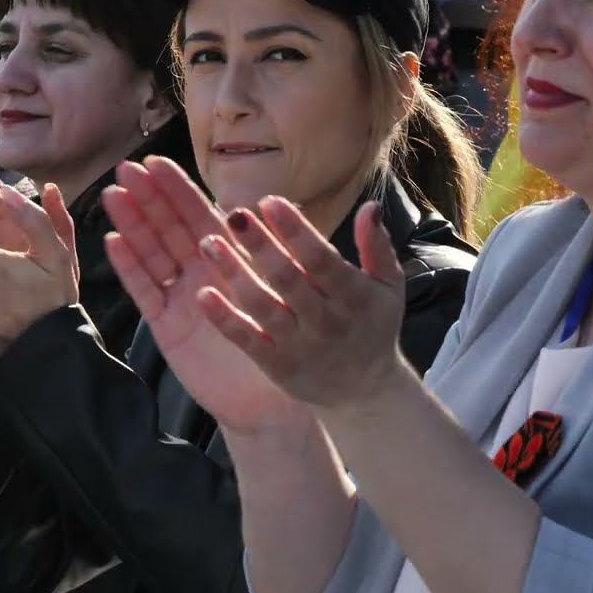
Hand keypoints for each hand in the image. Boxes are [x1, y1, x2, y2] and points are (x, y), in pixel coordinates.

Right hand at [103, 157, 307, 433]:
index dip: (178, 190)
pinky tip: (114, 241)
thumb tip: (256, 205)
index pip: (201, 215)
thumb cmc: (285, 343)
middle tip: (126, 168)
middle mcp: (203, 272)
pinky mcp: (167, 326)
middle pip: (170, 228)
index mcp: (231, 259)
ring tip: (113, 196)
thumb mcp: (282, 290)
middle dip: (149, 198)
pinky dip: (130, 268)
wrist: (269, 401)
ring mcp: (181, 297)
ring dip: (133, 225)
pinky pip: (146, 291)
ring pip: (153, 254)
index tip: (156, 162)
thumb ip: (268, 250)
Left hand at [194, 198, 407, 411]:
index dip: (296, 231)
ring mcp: (299, 346)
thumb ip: (378, 246)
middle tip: (235, 215)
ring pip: (261, 307)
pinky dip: (224, 319)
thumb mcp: (389, 287)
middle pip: (287, 280)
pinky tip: (203, 294)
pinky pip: (247, 341)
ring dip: (233, 274)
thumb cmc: (374, 326)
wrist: (364, 390)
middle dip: (260, 246)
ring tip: (209, 243)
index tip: (270, 202)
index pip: (321, 260)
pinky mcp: (277, 366)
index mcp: (354, 297)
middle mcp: (326, 322)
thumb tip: (370, 206)